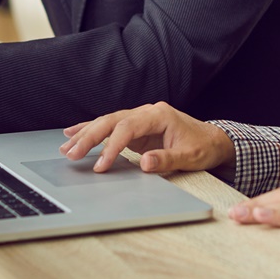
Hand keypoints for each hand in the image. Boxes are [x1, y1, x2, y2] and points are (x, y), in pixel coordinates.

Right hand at [60, 101, 234, 174]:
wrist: (213, 140)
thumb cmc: (203, 147)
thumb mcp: (190, 157)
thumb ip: (167, 159)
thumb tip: (145, 163)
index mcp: (159, 115)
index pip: (127, 128)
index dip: (111, 146)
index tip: (100, 166)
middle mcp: (147, 112)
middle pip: (112, 120)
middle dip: (89, 136)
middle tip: (70, 153)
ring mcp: (140, 118)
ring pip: (108, 121)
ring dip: (86, 133)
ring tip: (66, 145)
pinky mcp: (137, 127)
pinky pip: (111, 127)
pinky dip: (93, 130)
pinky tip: (75, 133)